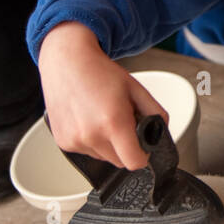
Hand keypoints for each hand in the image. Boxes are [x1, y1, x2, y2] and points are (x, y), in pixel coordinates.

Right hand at [38, 22, 168, 168]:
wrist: (67, 61)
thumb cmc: (100, 72)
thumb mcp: (137, 89)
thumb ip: (156, 113)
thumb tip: (161, 133)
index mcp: (113, 122)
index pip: (135, 162)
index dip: (142, 155)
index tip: (141, 145)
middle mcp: (91, 135)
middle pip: (119, 161)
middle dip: (125, 147)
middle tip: (120, 122)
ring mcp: (74, 141)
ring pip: (102, 157)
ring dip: (106, 144)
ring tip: (101, 117)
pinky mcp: (63, 142)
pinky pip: (86, 151)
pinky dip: (91, 140)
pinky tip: (88, 119)